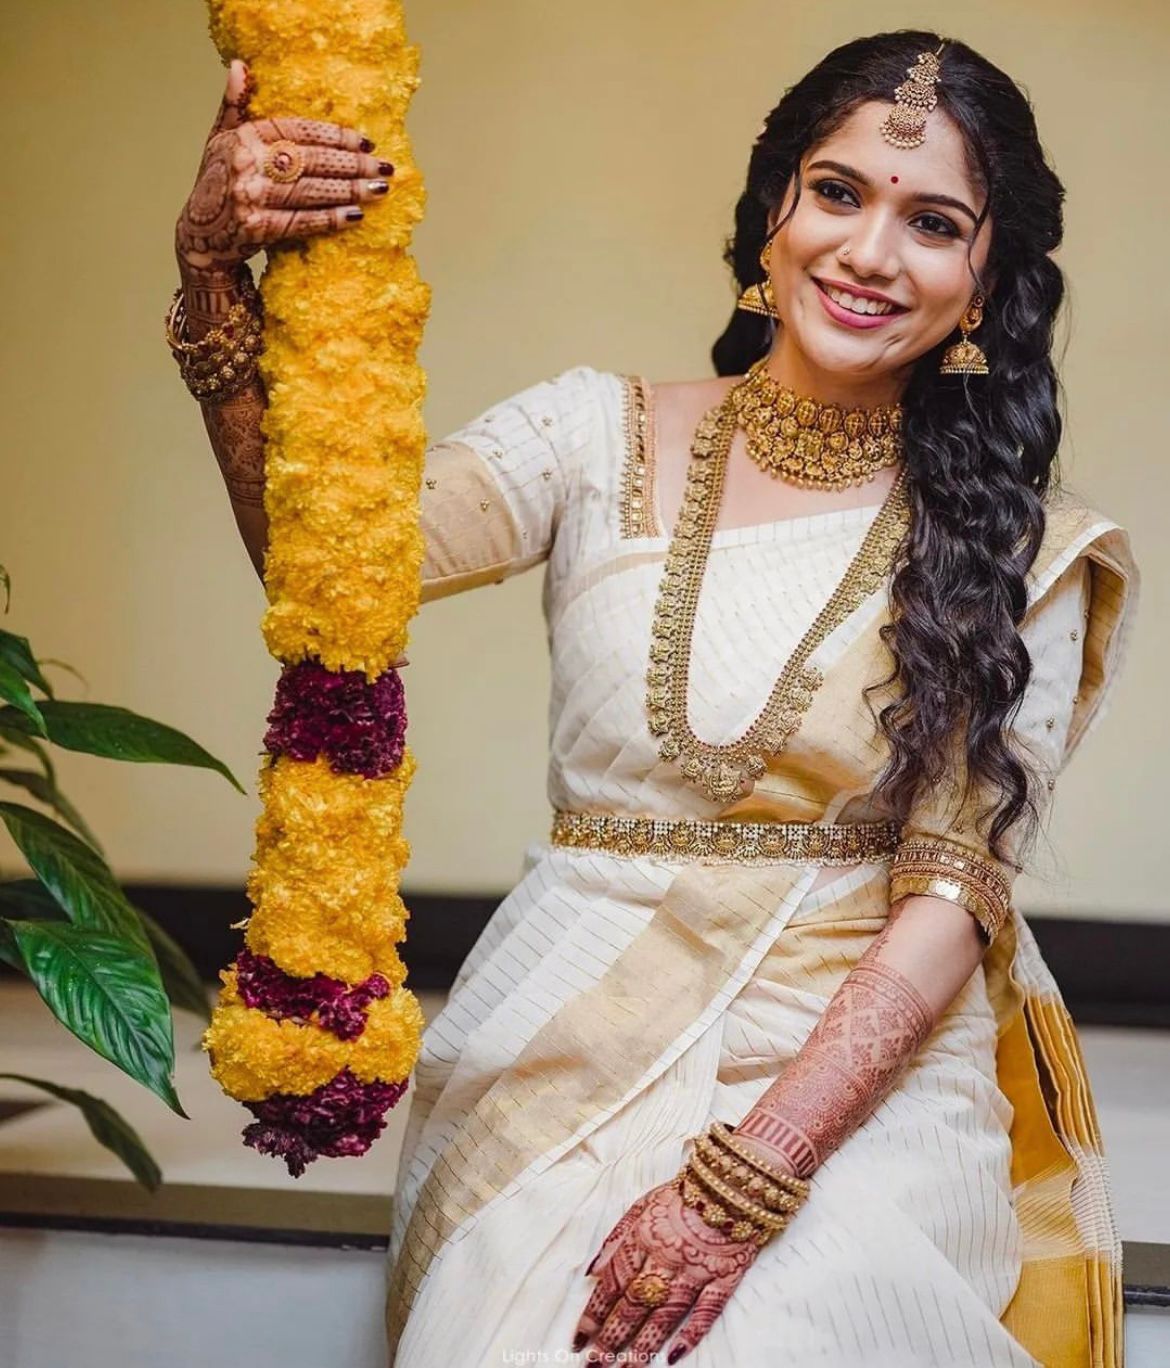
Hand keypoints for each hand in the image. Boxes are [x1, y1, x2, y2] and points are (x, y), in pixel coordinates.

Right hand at [175, 58, 394, 275]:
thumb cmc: (218, 184)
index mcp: (243, 137)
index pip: (297, 130)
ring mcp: (250, 196)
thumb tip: (239, 66)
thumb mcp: (220, 140)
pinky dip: (330, 219)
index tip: (365, 141)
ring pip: (310, 190)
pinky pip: (302, 221)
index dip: (334, 135)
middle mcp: (246, 163)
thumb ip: (234, 106)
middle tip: (384, 166)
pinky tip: (356, 216)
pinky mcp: (257, 228)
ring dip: (349, 191)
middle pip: (310, 160)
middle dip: (351, 164)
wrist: (200, 237)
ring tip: (379, 189)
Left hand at [570, 1177, 760, 1364]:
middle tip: (595, 1365)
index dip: (594, 1312)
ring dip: (644, 1344)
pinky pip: (708, 1309)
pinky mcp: (725, 1276)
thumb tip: (590, 1272)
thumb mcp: (640, 1206)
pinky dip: (692, 1332)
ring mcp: (697, 1268)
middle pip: (635, 1302)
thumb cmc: (681, 1195)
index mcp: (642, 1238)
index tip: (579, 1339)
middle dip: (612, 1336)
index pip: (613, 1282)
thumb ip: (614, 1239)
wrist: (730, 1182)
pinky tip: (674, 1356)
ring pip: (666, 1312)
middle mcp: (666, 1257)